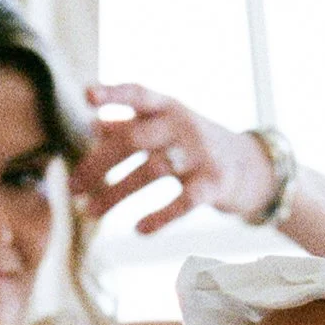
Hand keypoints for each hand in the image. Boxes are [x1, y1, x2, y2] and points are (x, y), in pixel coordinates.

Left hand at [75, 85, 274, 236]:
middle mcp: (184, 125)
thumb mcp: (167, 128)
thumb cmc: (196, 145)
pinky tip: (139, 230)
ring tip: (89, 213)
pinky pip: (183, 201)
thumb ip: (132, 125)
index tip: (87, 96)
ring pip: (151, 172)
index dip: (113, 94)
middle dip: (98, 164)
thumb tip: (93, 125)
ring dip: (116, 194)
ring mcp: (202, 153)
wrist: (252, 168)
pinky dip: (159, 217)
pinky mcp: (215, 184)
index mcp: (168, 107)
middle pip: (134, 139)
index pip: (139, 94)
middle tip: (72, 188)